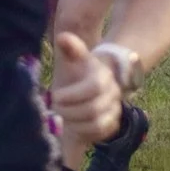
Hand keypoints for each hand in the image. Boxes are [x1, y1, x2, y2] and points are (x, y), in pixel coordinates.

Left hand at [51, 31, 126, 146]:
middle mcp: (113, 92)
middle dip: (69, 111)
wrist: (89, 87)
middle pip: (93, 108)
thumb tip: (63, 37)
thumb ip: (70, 48)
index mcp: (103, 74)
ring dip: (74, 123)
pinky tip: (72, 125)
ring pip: (97, 123)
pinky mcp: (113, 123)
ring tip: (61, 117)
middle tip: (55, 109)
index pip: (93, 87)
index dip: (72, 95)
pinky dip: (83, 132)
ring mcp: (115, 108)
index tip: (55, 96)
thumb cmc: (76, 73)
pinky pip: (100, 133)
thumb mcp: (72, 59)